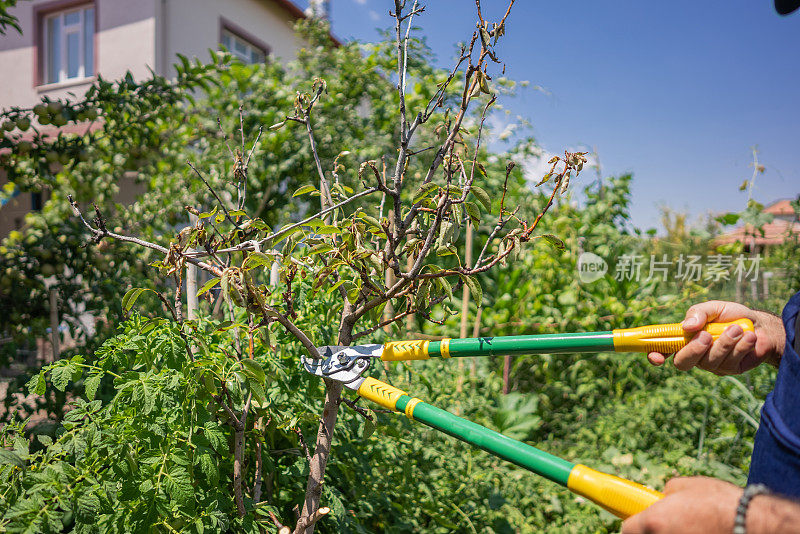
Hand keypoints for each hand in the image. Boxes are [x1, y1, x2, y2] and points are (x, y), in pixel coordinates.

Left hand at [621, 476, 740, 533]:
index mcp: (655, 521)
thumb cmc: (720, 502)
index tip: (639, 520)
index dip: (634, 523)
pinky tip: (703, 532)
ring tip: (692, 528)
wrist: (753, 523)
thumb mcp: (686, 486)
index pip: (627, 529)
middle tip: (669, 525)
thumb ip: (667, 493)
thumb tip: (663, 497)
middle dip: (656, 531)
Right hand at [647, 300, 784, 374]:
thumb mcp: (714, 308)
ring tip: (738, 329)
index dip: (655, 355)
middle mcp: (695, 354)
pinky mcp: (731, 370)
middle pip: (683, 363)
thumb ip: (698, 313)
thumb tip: (686, 326)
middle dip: (694, 350)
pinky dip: (741, 346)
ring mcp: (712, 365)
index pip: (663, 349)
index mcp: (685, 338)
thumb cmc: (732, 315)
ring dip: (725, 343)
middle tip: (707, 336)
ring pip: (710, 361)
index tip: (657, 357)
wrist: (762, 325)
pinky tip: (749, 337)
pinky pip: (730, 363)